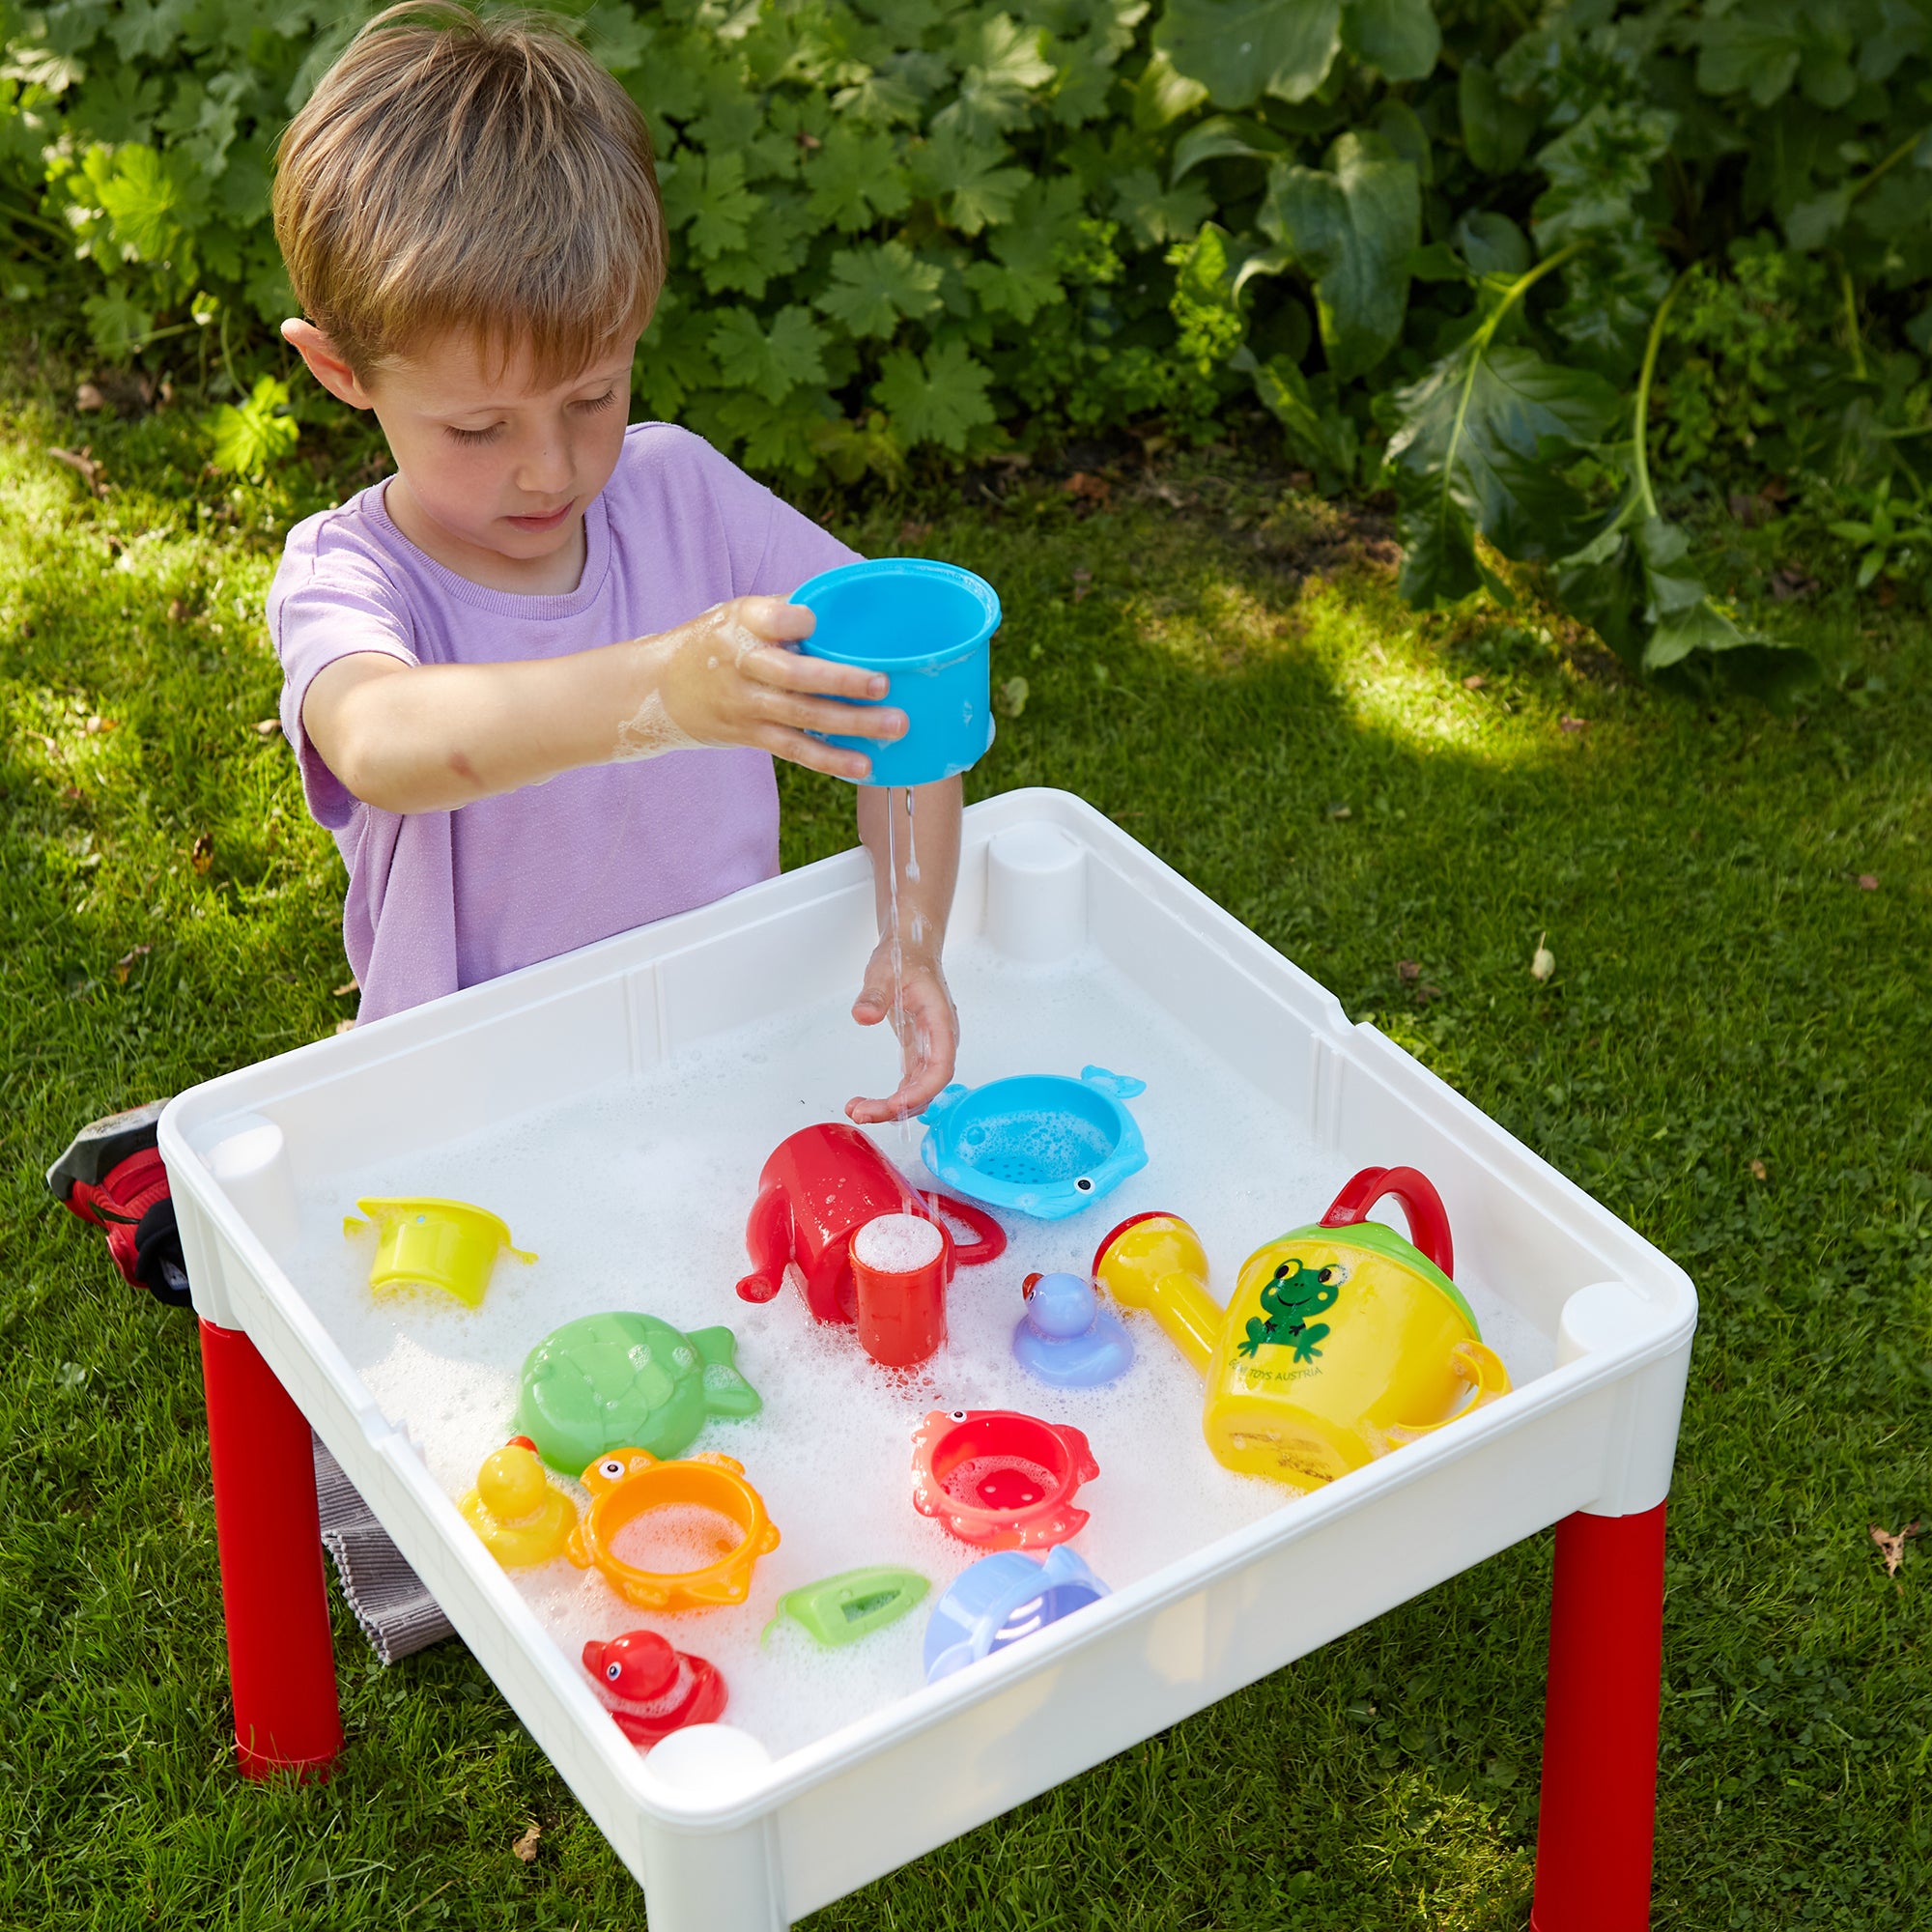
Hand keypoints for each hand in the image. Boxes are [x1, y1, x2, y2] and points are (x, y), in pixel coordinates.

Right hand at [634, 596, 904, 779]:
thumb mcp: (737, 613)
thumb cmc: (713, 643)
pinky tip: (864, 766)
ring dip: (852, 724)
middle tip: (885, 685)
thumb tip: (845, 596)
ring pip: (803, 716)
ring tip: (895, 727)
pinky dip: (830, 759)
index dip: (793, 620)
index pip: (769, 618)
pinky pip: (795, 750)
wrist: (656, 690)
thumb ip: (785, 607)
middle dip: (843, 681)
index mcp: (741, 624)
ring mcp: (747, 705)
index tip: (814, 620)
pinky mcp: (751, 735)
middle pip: (796, 675)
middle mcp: (744, 664)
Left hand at [846, 942, 957, 1124]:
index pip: (940, 1067)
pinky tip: (868, 1104)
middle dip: (899, 1107)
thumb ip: (874, 994)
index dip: (921, 1091)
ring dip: (893, 1108)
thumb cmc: (904, 958)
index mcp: (939, 1022)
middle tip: (863, 1113)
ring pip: (919, 1090)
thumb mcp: (883, 970)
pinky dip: (891, 1099)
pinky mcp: (917, 1052)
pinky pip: (909, 1084)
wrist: (912, 950)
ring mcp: (929, 1048)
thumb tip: (863, 1016)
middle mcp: (939, 1041)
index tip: (894, 1105)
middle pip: (929, 1086)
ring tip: (859, 1111)